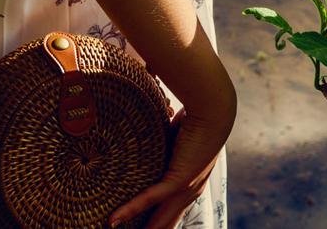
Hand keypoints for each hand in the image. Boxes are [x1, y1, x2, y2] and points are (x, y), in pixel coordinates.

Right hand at [109, 98, 234, 228]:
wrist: (212, 110)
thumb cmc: (197, 118)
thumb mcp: (177, 138)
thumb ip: (162, 146)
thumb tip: (141, 138)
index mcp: (193, 183)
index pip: (173, 212)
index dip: (159, 223)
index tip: (143, 228)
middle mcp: (191, 190)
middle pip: (167, 221)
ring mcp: (186, 186)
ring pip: (160, 217)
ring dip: (141, 228)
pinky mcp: (179, 178)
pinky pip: (151, 198)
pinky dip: (131, 209)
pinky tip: (114, 220)